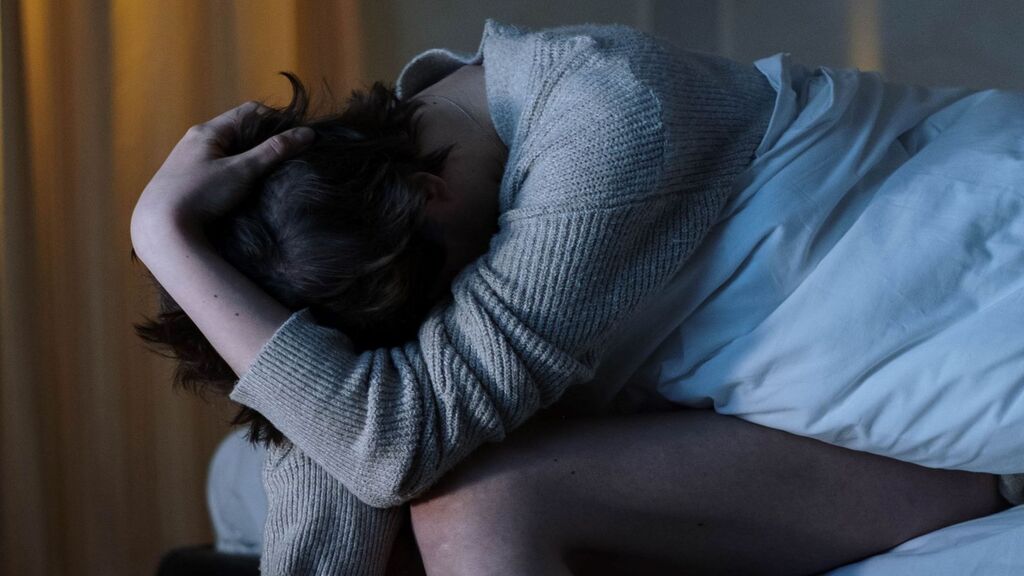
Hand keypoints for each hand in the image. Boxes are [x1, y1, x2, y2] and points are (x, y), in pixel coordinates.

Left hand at [130, 100, 313, 242]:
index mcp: (207, 131)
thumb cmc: (200, 194)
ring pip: (227, 150)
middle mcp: (195, 141)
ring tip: (268, 175)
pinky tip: (243, 189)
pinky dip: (234, 172)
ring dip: (249, 158)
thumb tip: (307, 134)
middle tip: (286, 157)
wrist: (160, 228)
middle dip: (264, 140)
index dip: (276, 120)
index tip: (295, 139)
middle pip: (238, 130)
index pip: (250, 112)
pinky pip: (217, 167)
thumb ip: (274, 151)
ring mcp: (188, 161)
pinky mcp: (185, 181)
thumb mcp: (242, 171)